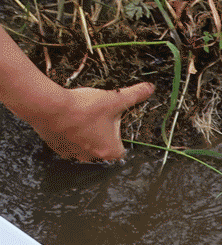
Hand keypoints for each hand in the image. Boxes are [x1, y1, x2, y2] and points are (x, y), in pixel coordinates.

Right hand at [21, 81, 154, 162]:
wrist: (49, 107)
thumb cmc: (84, 108)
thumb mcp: (115, 99)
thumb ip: (135, 95)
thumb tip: (149, 88)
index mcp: (108, 151)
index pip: (122, 150)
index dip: (122, 137)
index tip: (118, 126)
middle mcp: (90, 157)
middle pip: (103, 147)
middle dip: (104, 134)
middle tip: (101, 118)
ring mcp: (71, 153)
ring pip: (84, 145)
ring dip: (86, 134)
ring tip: (85, 117)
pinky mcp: (56, 147)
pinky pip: (67, 142)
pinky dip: (70, 133)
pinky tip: (70, 119)